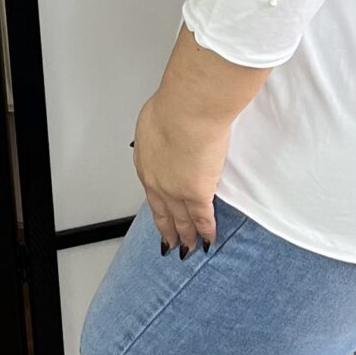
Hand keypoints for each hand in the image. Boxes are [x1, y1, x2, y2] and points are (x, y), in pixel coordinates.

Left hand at [131, 90, 227, 255]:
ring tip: (188, 248)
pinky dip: (206, 232)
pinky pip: (203, 219)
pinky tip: (209, 240)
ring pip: (180, 220)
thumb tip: (163, 128)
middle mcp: (157, 182)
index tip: (160, 215)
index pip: (151, 190)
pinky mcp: (197, 194)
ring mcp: (176, 191)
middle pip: (162, 212)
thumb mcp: (155, 118)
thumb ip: (158, 131)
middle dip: (166, 230)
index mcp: (146, 162)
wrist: (188, 111)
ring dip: (185, 236)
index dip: (156, 206)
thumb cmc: (173, 106)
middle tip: (168, 244)